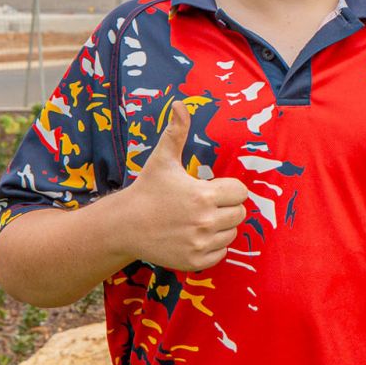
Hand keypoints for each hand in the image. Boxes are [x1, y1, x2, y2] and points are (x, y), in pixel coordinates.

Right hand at [119, 101, 248, 270]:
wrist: (124, 226)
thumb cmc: (148, 189)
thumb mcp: (163, 159)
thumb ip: (176, 131)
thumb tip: (180, 103)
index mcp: (203, 195)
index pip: (241, 192)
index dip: (228, 189)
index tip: (210, 188)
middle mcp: (205, 222)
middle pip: (239, 213)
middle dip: (226, 207)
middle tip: (203, 205)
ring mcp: (200, 244)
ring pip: (232, 234)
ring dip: (220, 227)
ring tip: (196, 220)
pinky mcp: (195, 261)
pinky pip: (221, 254)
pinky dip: (212, 247)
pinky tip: (194, 236)